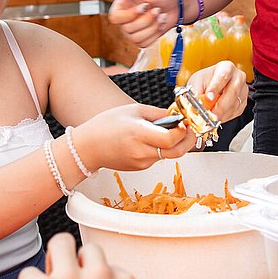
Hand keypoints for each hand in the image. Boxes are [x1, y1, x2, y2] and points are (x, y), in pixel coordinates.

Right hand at [76, 102, 196, 170]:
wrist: (87, 148)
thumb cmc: (106, 125)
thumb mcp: (134, 110)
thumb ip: (158, 114)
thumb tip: (177, 115)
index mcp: (139, 134)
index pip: (170, 139)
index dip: (183, 130)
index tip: (185, 121)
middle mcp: (142, 151)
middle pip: (176, 152)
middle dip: (188, 141)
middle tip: (189, 128)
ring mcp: (141, 162)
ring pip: (168, 155)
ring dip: (174, 144)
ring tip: (170, 130)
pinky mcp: (140, 168)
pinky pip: (157, 158)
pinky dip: (162, 149)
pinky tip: (154, 139)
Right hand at [108, 0, 174, 46]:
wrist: (174, 4)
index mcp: (121, 8)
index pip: (115, 18)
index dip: (130, 14)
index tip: (144, 6)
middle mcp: (124, 22)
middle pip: (128, 29)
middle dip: (147, 19)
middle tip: (157, 9)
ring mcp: (132, 33)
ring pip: (137, 38)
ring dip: (153, 26)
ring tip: (161, 16)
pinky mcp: (142, 40)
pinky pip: (146, 43)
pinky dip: (156, 33)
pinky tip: (161, 23)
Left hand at [185, 60, 248, 121]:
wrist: (210, 85)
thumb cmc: (205, 82)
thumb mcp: (196, 83)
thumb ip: (195, 94)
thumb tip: (194, 105)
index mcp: (225, 67)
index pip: (223, 76)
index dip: (215, 88)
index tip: (208, 98)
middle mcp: (237, 77)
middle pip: (233, 91)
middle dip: (220, 106)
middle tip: (210, 114)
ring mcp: (242, 89)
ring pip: (235, 104)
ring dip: (222, 113)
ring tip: (210, 117)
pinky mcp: (243, 101)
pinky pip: (236, 112)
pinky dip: (225, 116)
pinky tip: (217, 116)